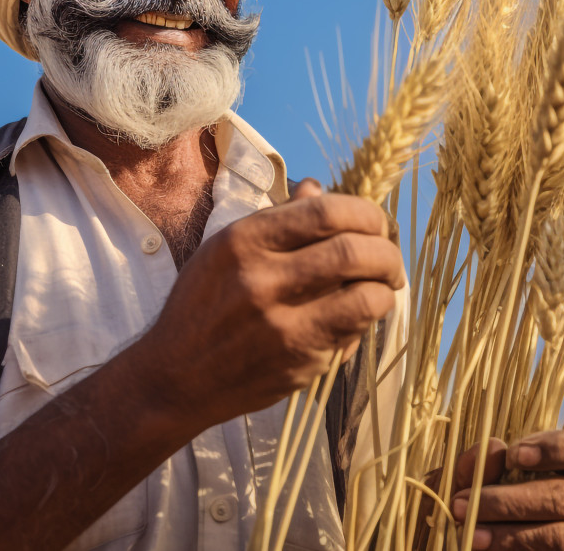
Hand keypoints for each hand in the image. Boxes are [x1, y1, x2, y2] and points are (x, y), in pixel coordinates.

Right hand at [138, 179, 404, 426]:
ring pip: (365, 295)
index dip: (364, 212)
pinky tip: (361, 313)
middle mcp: (261, 279)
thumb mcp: (225, 249)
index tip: (373, 222)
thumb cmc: (203, 306)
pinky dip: (368, 317)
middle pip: (353, 250)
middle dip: (386, 250)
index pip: (324, 212)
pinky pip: (354, 330)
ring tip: (385, 284)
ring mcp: (282, 324)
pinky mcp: (297, 361)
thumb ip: (276, 219)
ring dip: (386, 285)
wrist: (175, 377)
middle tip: (388, 255)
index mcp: (243, 240)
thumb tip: (317, 188)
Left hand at [445, 430, 563, 549]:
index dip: (554, 450)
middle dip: (508, 501)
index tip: (513, 455)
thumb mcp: (501, 465)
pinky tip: (489, 549)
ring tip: (472, 534)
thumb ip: (487, 459)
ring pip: (557, 537)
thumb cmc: (516, 482)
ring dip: (509, 535)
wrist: (526, 526)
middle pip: (562, 498)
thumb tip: (489, 449)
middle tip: (462, 503)